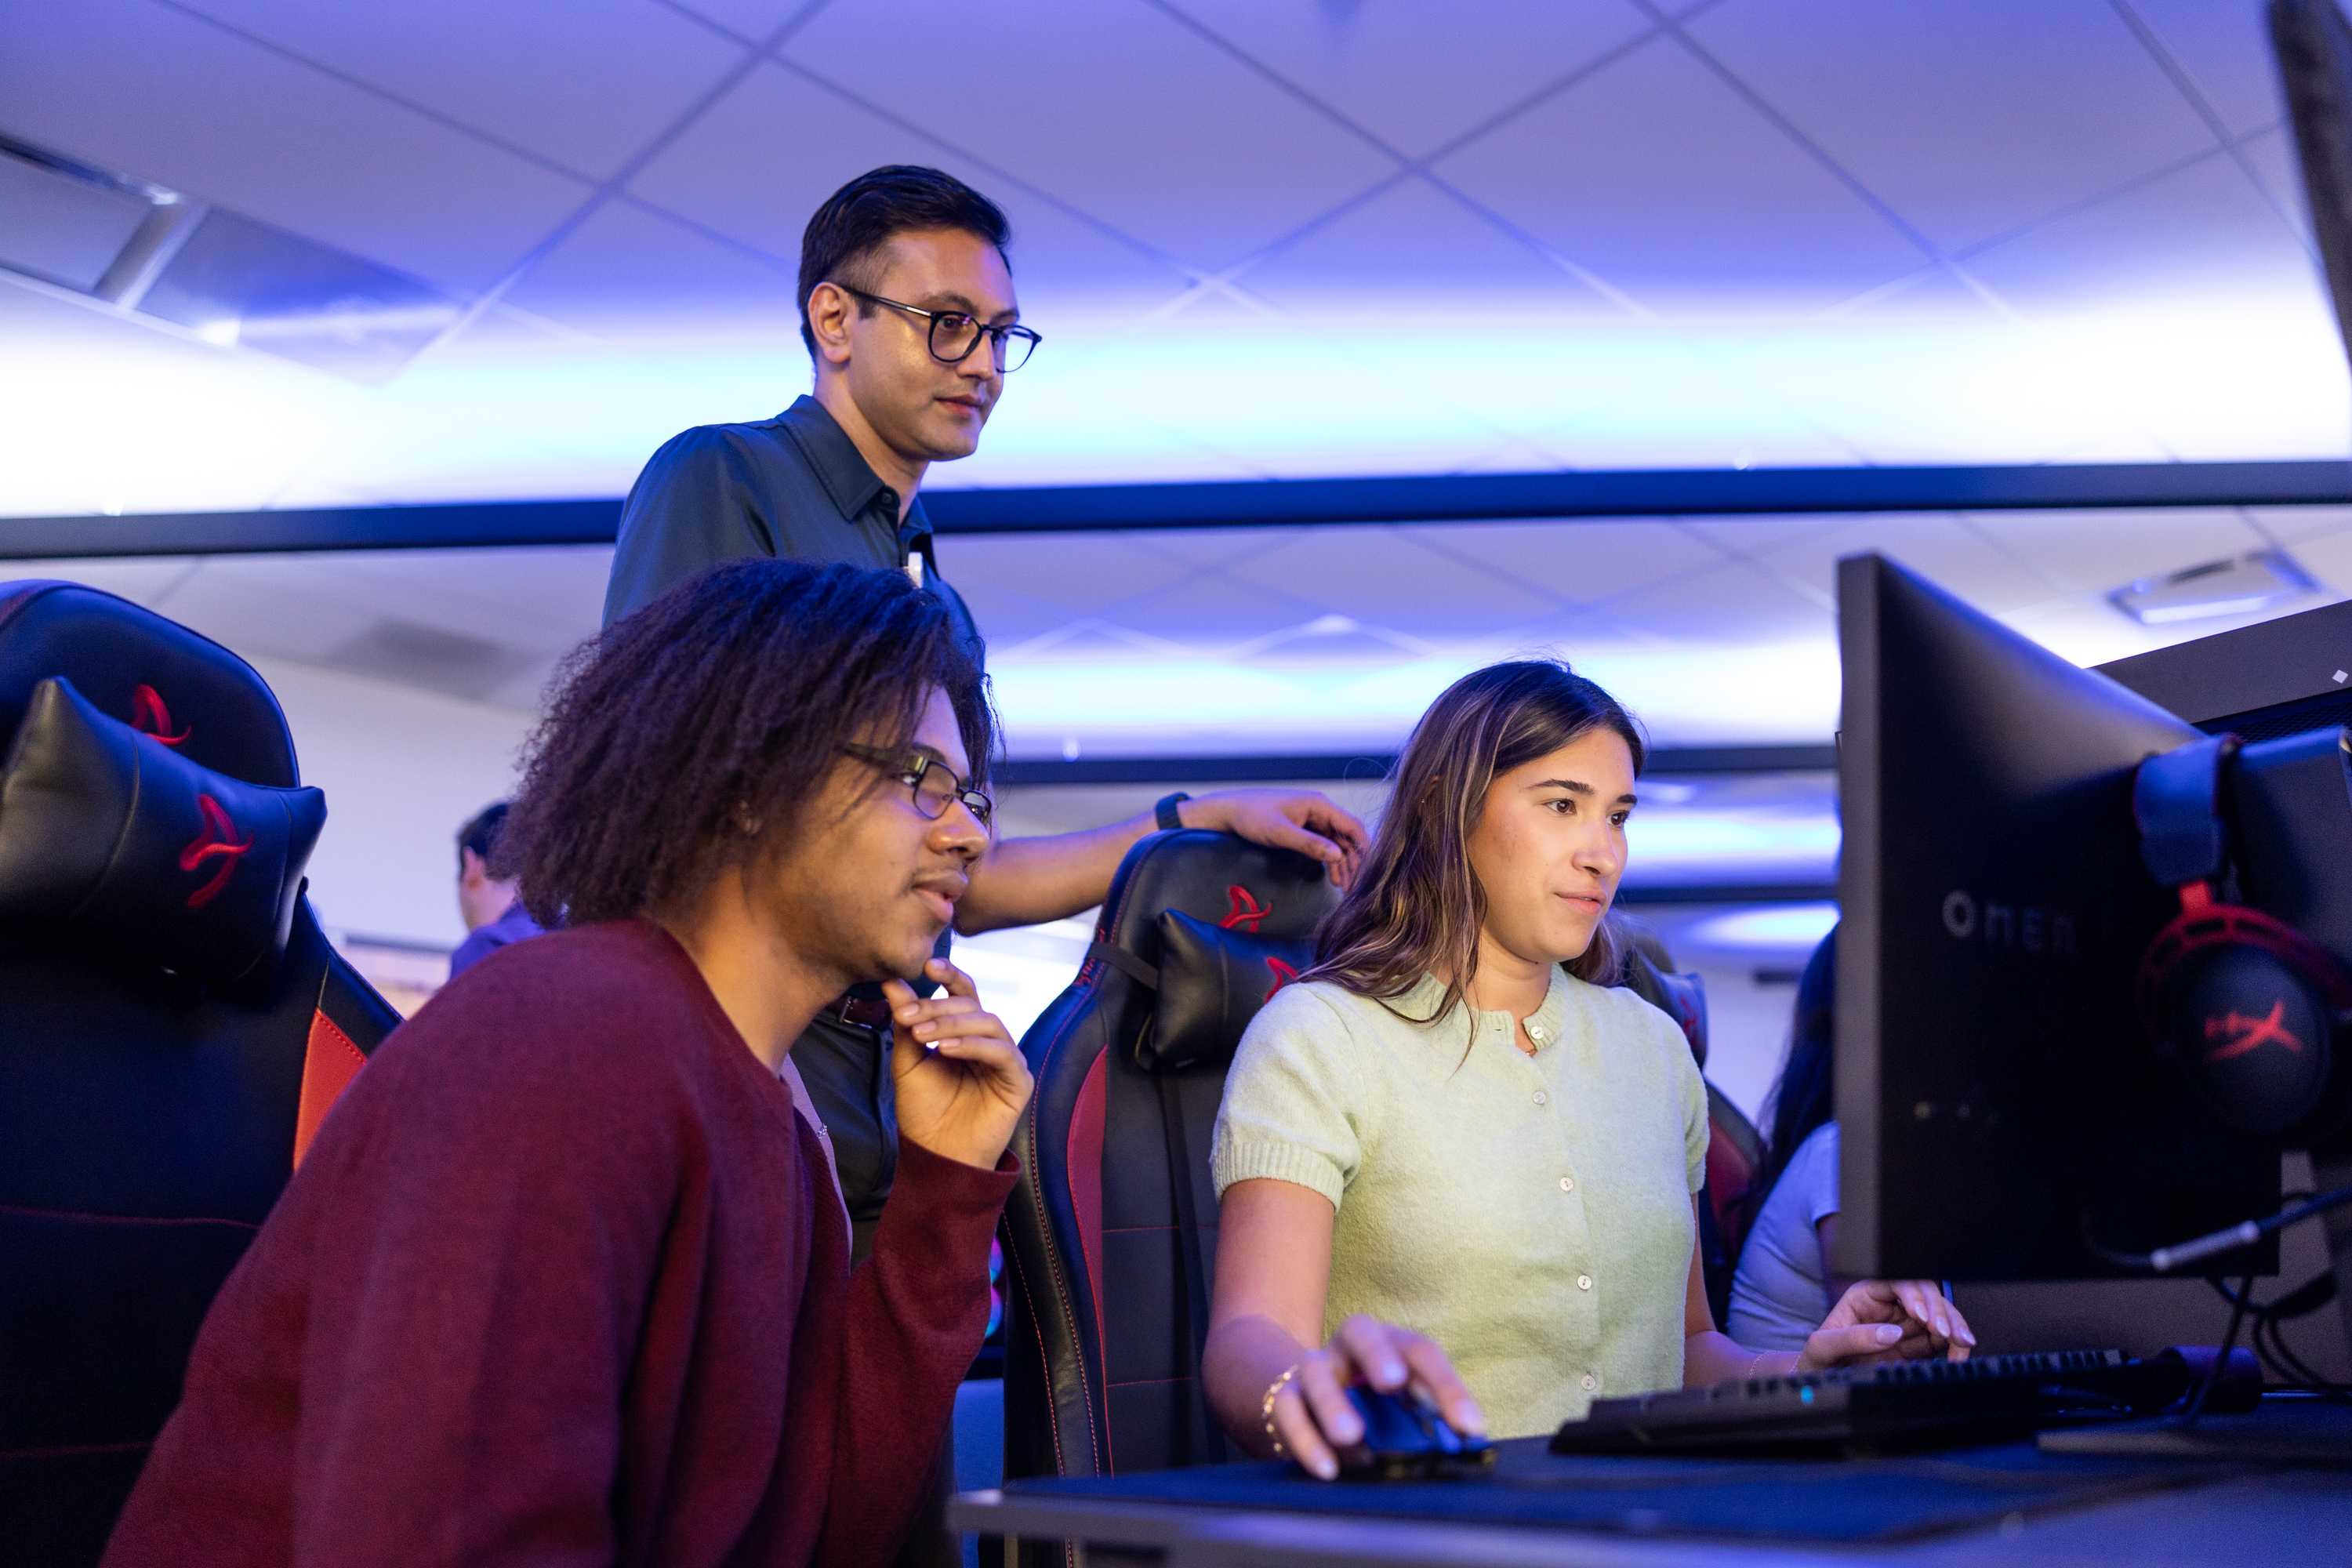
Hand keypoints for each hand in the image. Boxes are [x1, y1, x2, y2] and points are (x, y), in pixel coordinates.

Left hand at [883, 959, 1032, 1171]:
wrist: (935, 1158)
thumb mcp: (907, 1062)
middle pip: (972, 1006)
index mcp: (966, 1033)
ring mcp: (1007, 1060)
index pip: (964, 993)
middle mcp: (990, 1042)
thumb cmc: (924, 1113)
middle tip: (906, 1015)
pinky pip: (1001, 1052)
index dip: (950, 975)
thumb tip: (893, 981)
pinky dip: (973, 1045)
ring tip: (922, 1034)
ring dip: (952, 1024)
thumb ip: (905, 1023)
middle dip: (937, 1007)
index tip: (926, 964)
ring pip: (988, 1023)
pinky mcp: (1019, 1080)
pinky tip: (946, 1050)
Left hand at [1185, 790, 1368, 889]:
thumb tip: (1338, 856)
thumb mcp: (1280, 833)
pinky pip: (1325, 846)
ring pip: (1338, 844)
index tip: (1371, 871)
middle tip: (1356, 887)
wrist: (1229, 812)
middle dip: (1354, 862)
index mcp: (1319, 805)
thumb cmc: (1252, 816)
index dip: (1364, 848)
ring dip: (1343, 864)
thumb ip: (1309, 844)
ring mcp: (1313, 819)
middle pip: (1348, 837)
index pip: (1353, 826)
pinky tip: (1334, 878)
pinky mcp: (1305, 828)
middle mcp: (1320, 810)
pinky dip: (1331, 861)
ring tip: (1345, 888)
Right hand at [1264, 1314, 1482, 1480]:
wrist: (1308, 1405)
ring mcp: (1313, 1369)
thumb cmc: (1373, 1410)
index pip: (1420, 1352)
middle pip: (1360, 1332)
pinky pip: (1288, 1410)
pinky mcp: (1285, 1397)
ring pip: (1316, 1371)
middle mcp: (1348, 1348)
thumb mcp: (1403, 1409)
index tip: (1469, 1425)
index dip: (1446, 1385)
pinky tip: (1328, 1467)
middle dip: (1377, 1355)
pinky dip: (1306, 1439)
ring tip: (1351, 1436)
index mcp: (1389, 1344)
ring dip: (1333, 1402)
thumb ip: (1429, 1421)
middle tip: (1393, 1381)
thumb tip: (1466, 1445)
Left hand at [1797, 1280, 1977, 1370]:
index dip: (1913, 1295)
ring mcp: (1905, 1327)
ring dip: (1954, 1327)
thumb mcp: (1822, 1347)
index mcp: (1865, 1296)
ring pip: (1939, 1317)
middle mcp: (1889, 1307)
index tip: (1921, 1315)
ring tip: (1962, 1343)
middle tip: (1946, 1332)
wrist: (1821, 1383)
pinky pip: (1941, 1342)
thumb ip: (1852, 1338)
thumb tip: (1890, 1333)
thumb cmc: (1818, 1359)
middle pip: (1925, 1296)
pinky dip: (1954, 1347)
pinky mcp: (1916, 1347)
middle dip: (1940, 1311)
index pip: (1896, 1283)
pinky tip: (1957, 1355)